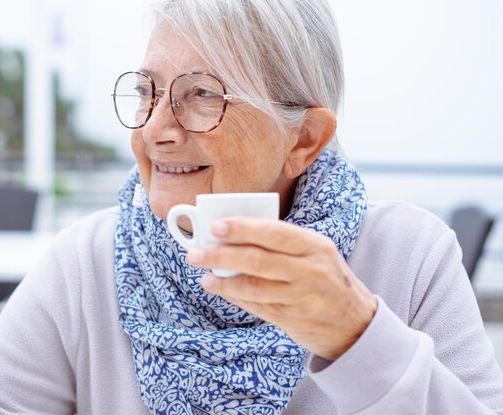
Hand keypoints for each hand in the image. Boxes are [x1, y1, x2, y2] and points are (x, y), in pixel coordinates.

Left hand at [187, 217, 377, 360]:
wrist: (355, 324)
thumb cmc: (327, 278)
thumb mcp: (316, 253)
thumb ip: (283, 243)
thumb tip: (234, 234)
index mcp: (315, 245)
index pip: (273, 232)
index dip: (242, 228)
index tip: (215, 226)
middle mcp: (310, 270)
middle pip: (257, 260)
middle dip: (221, 256)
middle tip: (195, 253)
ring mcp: (300, 297)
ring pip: (253, 287)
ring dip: (223, 281)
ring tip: (203, 276)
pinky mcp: (291, 319)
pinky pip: (256, 306)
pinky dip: (235, 297)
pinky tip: (220, 289)